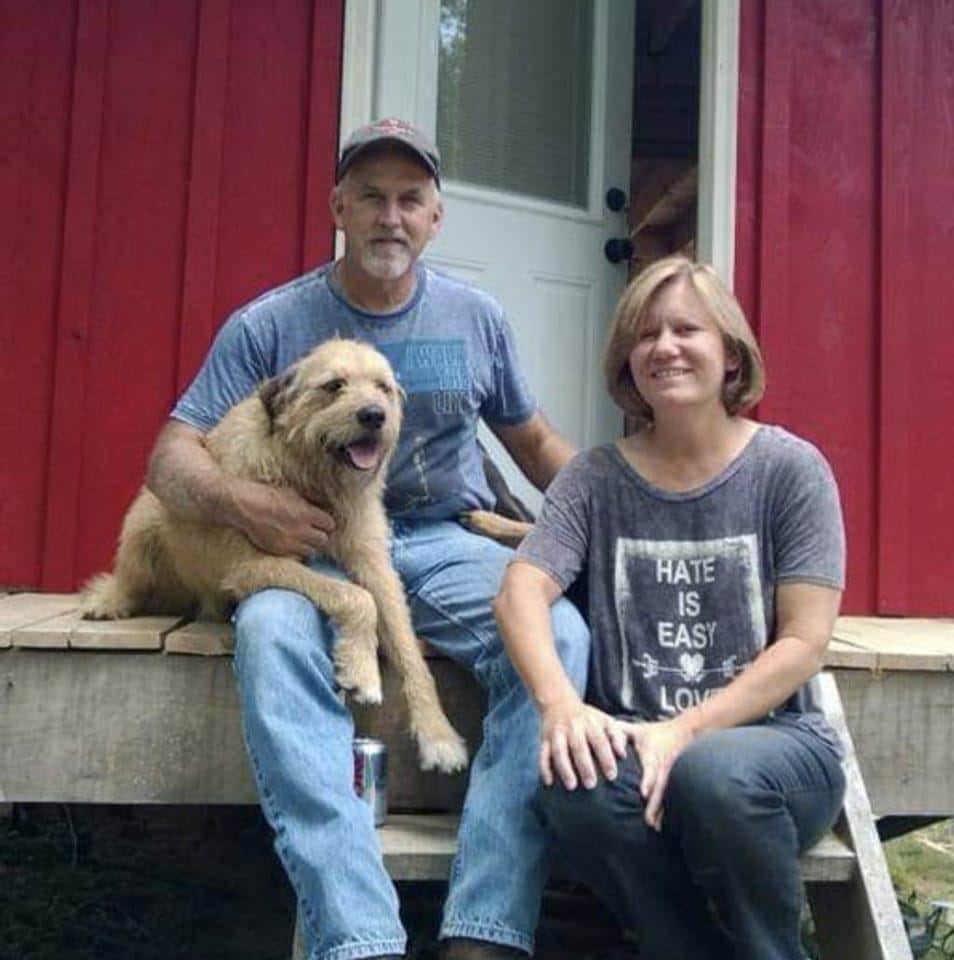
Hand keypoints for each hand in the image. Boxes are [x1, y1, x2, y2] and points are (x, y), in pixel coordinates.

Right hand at [231, 481, 335, 557]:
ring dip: (310, 546)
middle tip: (315, 532)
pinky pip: (296, 557)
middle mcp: (300, 529)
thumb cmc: (266, 495)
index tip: (323, 522)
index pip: (330, 524)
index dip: (327, 523)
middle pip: (323, 540)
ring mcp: (289, 542)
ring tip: (303, 540)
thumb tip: (322, 509)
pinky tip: (292, 545)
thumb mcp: (292, 494)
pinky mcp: (278, 551)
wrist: (243, 505)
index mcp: (305, 513)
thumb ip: (308, 504)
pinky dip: (297, 553)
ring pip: (311, 552)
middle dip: (321, 536)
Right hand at [539, 696, 627, 790]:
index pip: (599, 741)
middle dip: (584, 766)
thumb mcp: (604, 720)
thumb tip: (623, 755)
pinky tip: (549, 782)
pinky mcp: (545, 739)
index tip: (612, 776)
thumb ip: (616, 735)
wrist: (559, 702)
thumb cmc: (587, 717)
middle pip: (578, 747)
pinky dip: (545, 768)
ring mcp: (557, 733)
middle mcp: (573, 727)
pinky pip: (543, 754)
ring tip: (572, 785)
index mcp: (590, 723)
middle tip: (591, 784)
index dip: (606, 758)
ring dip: (564, 769)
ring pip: (559, 751)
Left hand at [621, 716, 696, 830]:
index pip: (650, 768)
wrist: (684, 734)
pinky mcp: (674, 782)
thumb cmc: (656, 733)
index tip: (643, 793)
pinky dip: (666, 811)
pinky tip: (661, 825)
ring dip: (661, 811)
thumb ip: (619, 732)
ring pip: (666, 795)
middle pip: (660, 788)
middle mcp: (662, 767)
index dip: (648, 780)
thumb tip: (602, 736)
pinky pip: (670, 798)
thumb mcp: (637, 729)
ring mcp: (670, 776)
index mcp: (652, 754)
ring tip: (654, 827)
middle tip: (648, 821)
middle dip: (654, 804)